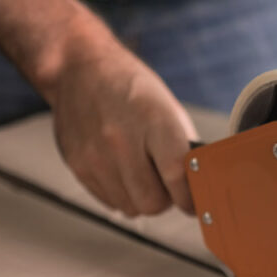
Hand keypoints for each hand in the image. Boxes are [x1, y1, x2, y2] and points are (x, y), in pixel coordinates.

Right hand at [47, 33, 197, 216]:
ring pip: (131, 208)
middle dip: (165, 200)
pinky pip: (110, 202)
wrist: (79, 69)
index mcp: (153, 120)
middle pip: (152, 202)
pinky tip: (121, 172)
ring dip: (142, 198)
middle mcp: (121, 140)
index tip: (194, 202)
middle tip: (166, 185)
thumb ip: (183, 147)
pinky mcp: (78, 166)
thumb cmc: (129, 86)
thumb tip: (199, 182)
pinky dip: (121, 195)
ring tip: (142, 174)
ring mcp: (96, 155)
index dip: (189, 197)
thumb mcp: (167, 106)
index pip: (177, 176)